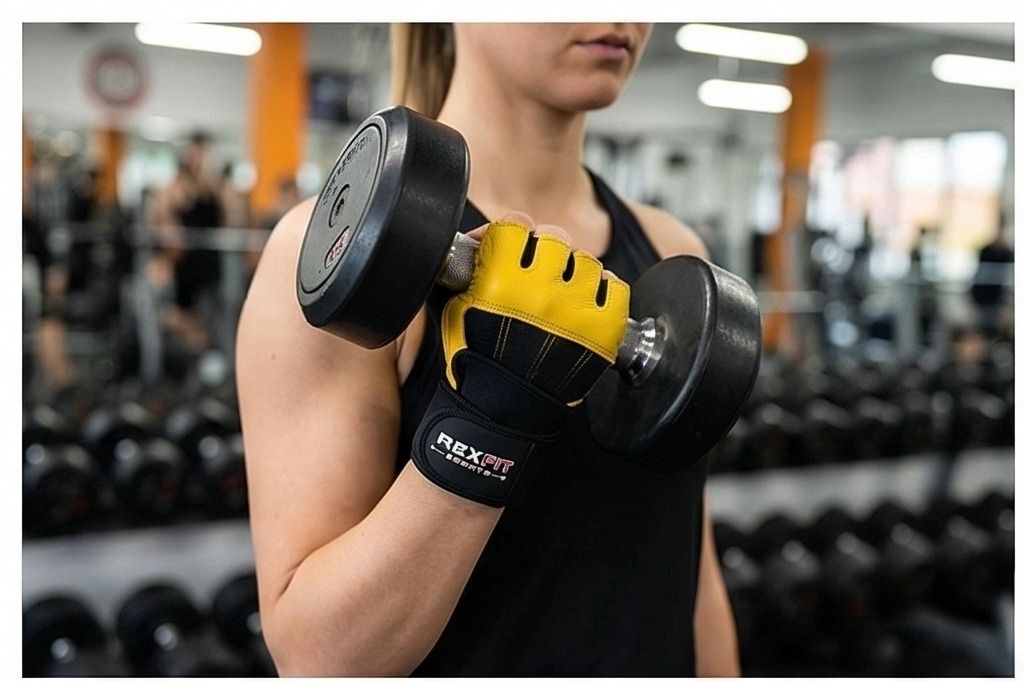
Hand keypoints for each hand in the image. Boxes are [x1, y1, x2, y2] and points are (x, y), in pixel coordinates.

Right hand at [410, 213, 628, 506]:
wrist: (503, 409)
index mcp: (500, 281)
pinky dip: (605, 293)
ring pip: (587, 262)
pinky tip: (588, 304)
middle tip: (541, 273)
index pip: (516, 227)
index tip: (515, 249)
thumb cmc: (477, 358)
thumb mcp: (458, 305)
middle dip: (547, 253)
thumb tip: (486, 234)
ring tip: (565, 294)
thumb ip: (474, 265)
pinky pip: (616, 289)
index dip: (515, 238)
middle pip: (555, 239)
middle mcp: (540, 291)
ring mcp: (574, 310)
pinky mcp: (603, 329)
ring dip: (576, 273)